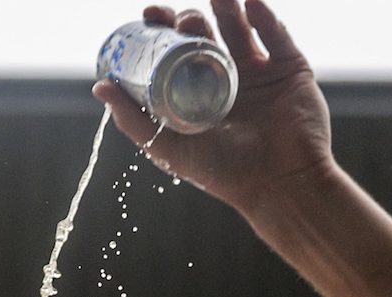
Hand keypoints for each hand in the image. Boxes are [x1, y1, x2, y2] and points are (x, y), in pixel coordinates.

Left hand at [92, 1, 332, 211]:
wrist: (278, 184)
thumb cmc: (221, 172)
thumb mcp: (167, 146)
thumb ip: (132, 120)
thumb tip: (99, 86)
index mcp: (196, 95)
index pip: (176, 52)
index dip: (163, 32)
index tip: (150, 16)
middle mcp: (225, 80)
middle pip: (205, 36)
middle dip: (189, 20)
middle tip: (177, 18)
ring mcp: (259, 73)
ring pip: (239, 28)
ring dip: (225, 7)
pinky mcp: (291, 70)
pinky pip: (277, 35)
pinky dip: (264, 15)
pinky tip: (250, 3)